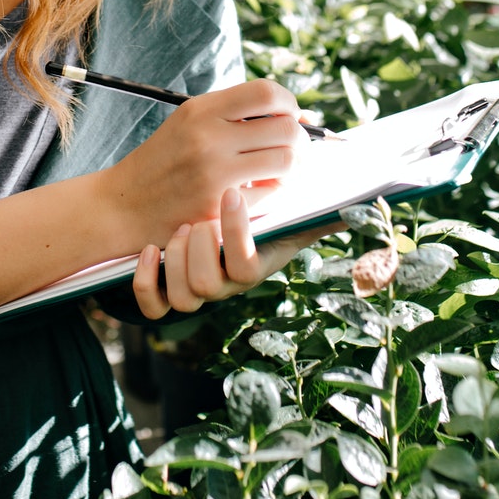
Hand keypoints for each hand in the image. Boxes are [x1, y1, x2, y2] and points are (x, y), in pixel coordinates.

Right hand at [102, 79, 313, 248]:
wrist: (123, 205)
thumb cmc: (163, 163)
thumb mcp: (188, 123)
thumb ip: (234, 115)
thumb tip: (295, 115)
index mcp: (200, 110)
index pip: (266, 92)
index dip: (289, 103)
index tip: (290, 115)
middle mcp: (207, 137)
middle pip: (285, 128)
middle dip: (299, 138)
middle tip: (293, 147)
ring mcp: (213, 174)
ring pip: (285, 161)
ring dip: (291, 166)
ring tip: (278, 169)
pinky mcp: (217, 207)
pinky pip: (270, 194)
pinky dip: (274, 191)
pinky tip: (260, 190)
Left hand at [130, 187, 343, 317]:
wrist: (204, 222)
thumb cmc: (253, 211)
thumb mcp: (283, 207)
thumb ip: (316, 207)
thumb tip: (353, 201)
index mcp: (254, 264)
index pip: (247, 267)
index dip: (236, 235)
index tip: (232, 193)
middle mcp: (226, 283)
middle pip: (208, 287)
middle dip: (200, 250)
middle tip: (198, 220)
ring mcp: (197, 290)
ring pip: (183, 297)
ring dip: (176, 261)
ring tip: (180, 230)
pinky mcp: (166, 292)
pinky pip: (153, 305)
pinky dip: (145, 282)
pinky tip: (147, 251)